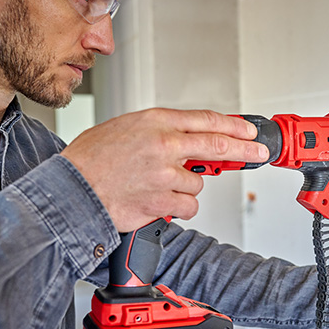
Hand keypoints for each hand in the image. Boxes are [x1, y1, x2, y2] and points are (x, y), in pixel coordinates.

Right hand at [60, 108, 268, 231]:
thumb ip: (158, 131)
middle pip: (218, 146)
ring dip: (185, 189)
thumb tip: (187, 138)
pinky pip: (188, 207)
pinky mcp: (162, 202)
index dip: (232, 125)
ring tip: (156, 187)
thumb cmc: (90, 160)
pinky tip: (158, 203)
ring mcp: (164, 174)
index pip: (205, 119)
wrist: (70, 191)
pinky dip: (178, 208)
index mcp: (155, 122)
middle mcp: (164, 145)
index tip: (248, 130)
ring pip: (198, 184)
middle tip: (258, 152)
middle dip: (244, 150)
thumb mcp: (124, 128)